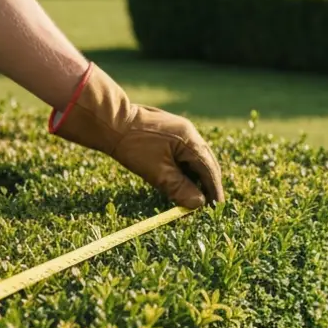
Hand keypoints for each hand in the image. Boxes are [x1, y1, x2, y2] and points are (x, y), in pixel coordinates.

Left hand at [49, 63, 224, 208]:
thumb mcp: (157, 172)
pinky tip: (182, 176)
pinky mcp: (170, 129)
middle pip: (207, 161)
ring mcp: (180, 128)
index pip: (209, 169)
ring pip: (196, 156)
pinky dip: (187, 166)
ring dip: (198, 174)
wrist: (110, 121)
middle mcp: (189, 132)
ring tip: (197, 192)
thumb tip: (199, 203)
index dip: (214, 189)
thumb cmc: (133, 146)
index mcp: (190, 141)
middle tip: (210, 202)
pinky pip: (186, 150)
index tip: (217, 206)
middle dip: (209, 182)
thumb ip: (180, 188)